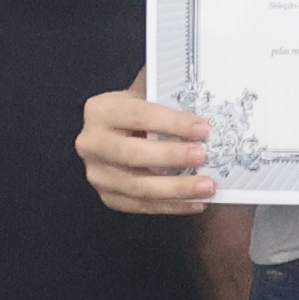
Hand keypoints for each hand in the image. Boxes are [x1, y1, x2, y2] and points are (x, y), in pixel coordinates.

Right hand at [78, 76, 216, 217]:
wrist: (116, 132)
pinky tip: (196, 203)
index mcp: (101, 110)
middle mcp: (92, 143)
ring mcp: (97, 174)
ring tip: (206, 187)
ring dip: (176, 189)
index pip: (139, 116)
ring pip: (138, 186)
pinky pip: (141, 206)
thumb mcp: (145, 94)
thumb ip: (168, 98)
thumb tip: (206, 107)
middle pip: (132, 154)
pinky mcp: (108, 196)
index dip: (172, 123)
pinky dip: (171, 206)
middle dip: (171, 157)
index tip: (203, 129)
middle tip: (203, 157)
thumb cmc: (138, 112)